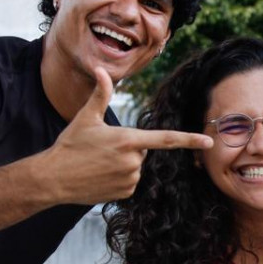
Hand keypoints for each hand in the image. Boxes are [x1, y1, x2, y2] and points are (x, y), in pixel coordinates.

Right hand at [40, 68, 213, 204]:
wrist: (53, 178)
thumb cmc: (70, 145)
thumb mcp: (86, 117)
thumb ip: (100, 94)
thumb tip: (100, 70)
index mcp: (128, 140)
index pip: (166, 139)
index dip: (189, 140)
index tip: (209, 141)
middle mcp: (133, 161)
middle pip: (143, 150)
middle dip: (129, 147)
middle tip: (103, 149)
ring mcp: (130, 179)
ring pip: (136, 167)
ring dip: (124, 163)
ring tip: (99, 163)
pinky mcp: (124, 193)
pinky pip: (130, 182)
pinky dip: (119, 178)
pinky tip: (100, 176)